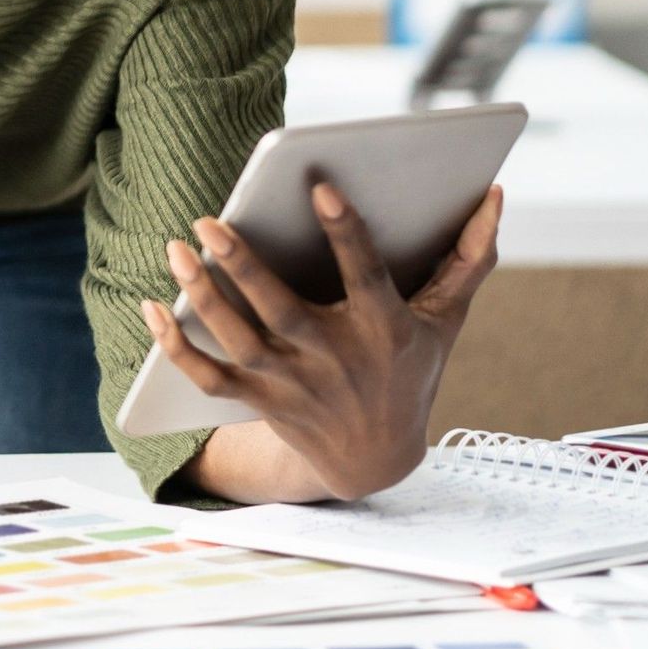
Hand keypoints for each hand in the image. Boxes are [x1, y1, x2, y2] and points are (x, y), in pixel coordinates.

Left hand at [143, 181, 502, 503]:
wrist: (377, 460)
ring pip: (237, 338)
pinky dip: (175, 346)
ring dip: (202, 295)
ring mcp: (291, 383)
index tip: (321, 188)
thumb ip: (469, 258)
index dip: (346, 233)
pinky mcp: (258, 400)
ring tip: (178, 247)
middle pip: (281, 309)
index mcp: (382, 330)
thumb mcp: (446, 321)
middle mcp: (333, 359)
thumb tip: (496, 193)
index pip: (364, 276)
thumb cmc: (410, 369)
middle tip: (209, 220)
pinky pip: (207, 376)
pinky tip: (151, 307)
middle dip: (243, 265)